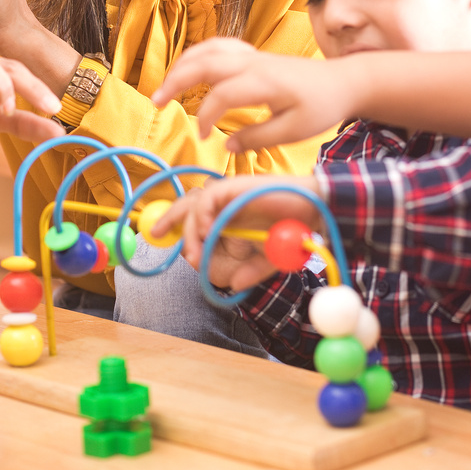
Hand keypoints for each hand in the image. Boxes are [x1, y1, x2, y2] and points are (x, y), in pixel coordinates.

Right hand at [152, 38, 357, 151]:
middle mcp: (254, 63)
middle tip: (155, 103)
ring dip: (181, 65)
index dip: (205, 117)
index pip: (220, 95)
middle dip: (174, 81)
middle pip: (203, 62)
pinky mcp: (254, 55)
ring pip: (207, 50)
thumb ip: (258, 138)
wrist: (344, 81)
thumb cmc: (322, 107)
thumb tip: (226, 144)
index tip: (205, 137)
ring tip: (165, 87)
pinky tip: (191, 71)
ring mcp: (253, 56)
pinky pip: (219, 47)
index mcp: (264, 82)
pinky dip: (199, 56)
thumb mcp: (295, 131)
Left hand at [152, 174, 325, 291]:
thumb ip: (251, 271)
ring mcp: (230, 193)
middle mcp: (226, 202)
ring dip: (190, 229)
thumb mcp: (268, 260)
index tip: (171, 245)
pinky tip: (207, 232)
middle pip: (187, 205)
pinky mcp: (235, 186)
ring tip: (196, 254)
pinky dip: (203, 215)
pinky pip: (209, 198)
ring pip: (194, 203)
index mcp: (229, 216)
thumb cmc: (293, 233)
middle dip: (168, 219)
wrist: (315, 214)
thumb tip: (235, 284)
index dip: (179, 227)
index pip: (195, 217)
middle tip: (155, 233)